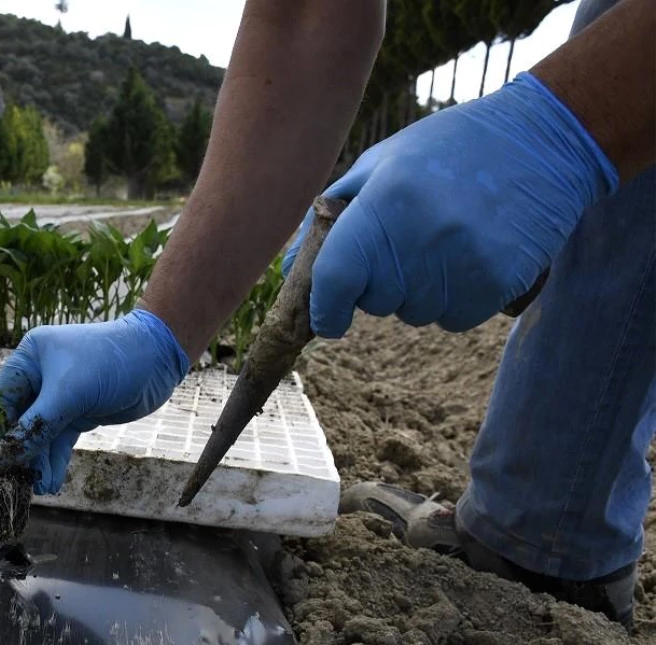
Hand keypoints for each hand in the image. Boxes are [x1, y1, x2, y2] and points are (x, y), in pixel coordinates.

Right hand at [0, 309, 189, 494]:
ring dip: (39, 462)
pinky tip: (51, 481)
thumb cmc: (108, 362)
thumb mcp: (69, 393)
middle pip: (20, 421)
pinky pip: (59, 440)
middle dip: (21, 453)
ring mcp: (59, 397)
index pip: (2, 400)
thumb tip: (8, 456)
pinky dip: (55, 460)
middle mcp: (39, 377)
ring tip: (39, 488)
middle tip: (18, 483)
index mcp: (29, 359)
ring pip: (40, 435)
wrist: (156, 358)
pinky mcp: (78, 413)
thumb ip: (36, 426)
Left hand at [282, 71, 618, 337]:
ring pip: (414, 314)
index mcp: (384, 201)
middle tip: (404, 242)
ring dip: (416, 292)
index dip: (325, 308)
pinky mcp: (499, 282)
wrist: (541, 140)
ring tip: (441, 242)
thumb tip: (289, 274)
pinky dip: (452, 299)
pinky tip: (466, 256)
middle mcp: (422, 236)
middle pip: (375, 301)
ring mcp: (464, 262)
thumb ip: (329, 220)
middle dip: (378, 284)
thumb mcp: (379, 164)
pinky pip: (453, 318)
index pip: (336, 279)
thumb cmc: (446, 149)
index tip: (327, 318)